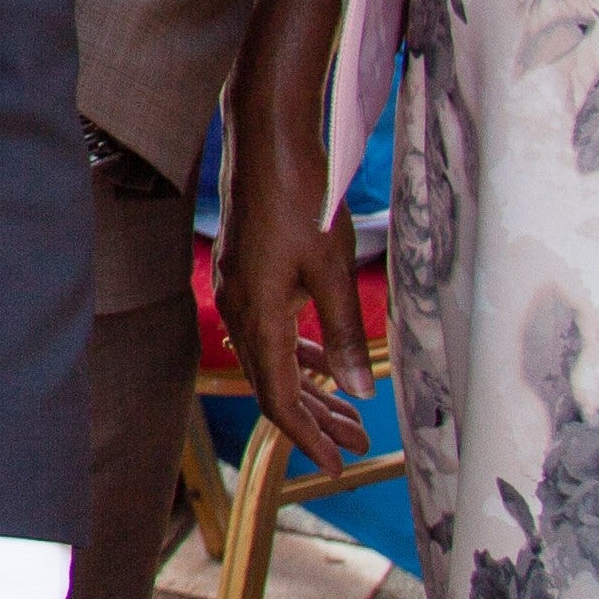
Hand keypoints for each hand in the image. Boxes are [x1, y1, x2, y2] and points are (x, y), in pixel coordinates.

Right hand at [214, 0, 373, 476]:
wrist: (266, 136)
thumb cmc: (300, 194)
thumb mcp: (333, 268)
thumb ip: (346, 331)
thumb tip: (360, 389)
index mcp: (257, 314)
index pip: (279, 396)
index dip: (308, 435)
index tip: (337, 463)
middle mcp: (239, 307)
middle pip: (275, 382)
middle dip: (315, 418)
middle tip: (355, 445)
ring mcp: (239, 288)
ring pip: (273, 356)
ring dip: (311, 386)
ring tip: (348, 412)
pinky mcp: (247, 269)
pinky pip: (270, 328)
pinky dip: (299, 352)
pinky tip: (326, 358)